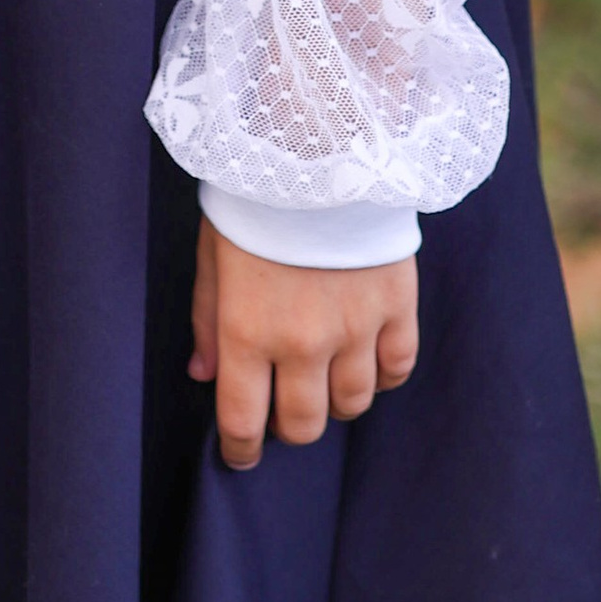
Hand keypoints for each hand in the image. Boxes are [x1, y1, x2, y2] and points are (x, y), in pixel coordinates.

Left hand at [190, 217, 417, 470]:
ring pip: (352, 404)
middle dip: (288, 428)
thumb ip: (205, 320)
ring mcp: (356, 328)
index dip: (241, 449)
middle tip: (281, 410)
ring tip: (321, 379)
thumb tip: (203, 376)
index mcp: (246, 331)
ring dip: (334, 402)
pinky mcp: (397, 308)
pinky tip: (365, 359)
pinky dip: (381, 375)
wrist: (317, 147)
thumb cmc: (252, 199)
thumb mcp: (211, 255)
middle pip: (305, 424)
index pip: (244, 420)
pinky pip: (397, 369)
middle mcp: (303, 342)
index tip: (240, 454)